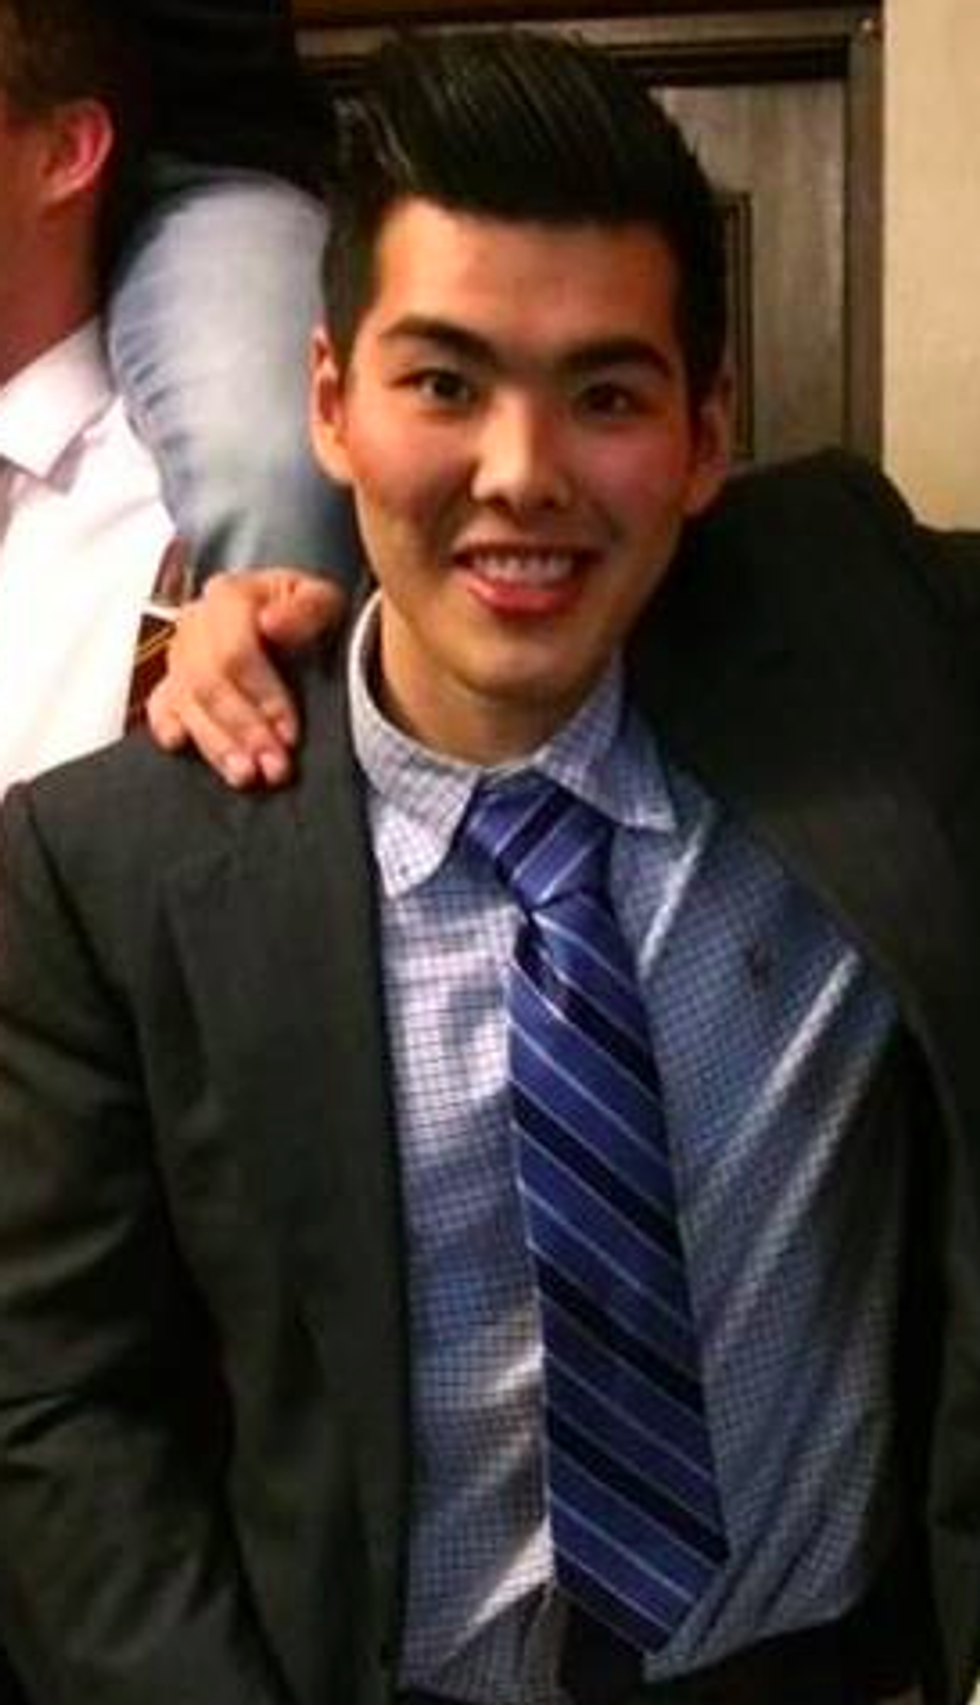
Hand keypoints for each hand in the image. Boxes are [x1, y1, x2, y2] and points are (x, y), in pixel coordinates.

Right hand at [146, 569, 346, 786]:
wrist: (291, 622)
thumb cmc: (306, 614)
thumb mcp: (324, 601)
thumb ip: (307, 608)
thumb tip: (271, 623)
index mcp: (230, 597)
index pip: (235, 653)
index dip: (263, 697)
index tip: (290, 733)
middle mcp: (196, 624)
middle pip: (208, 683)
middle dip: (244, 730)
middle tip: (274, 765)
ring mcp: (180, 656)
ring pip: (187, 703)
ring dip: (216, 744)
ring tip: (246, 775)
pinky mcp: (172, 684)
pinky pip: (159, 707)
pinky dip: (167, 726)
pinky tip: (180, 745)